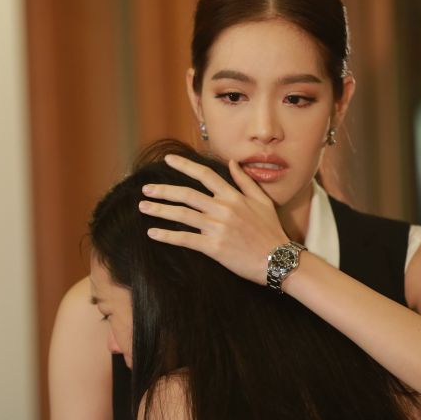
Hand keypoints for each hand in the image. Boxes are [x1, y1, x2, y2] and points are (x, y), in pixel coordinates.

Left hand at [139, 154, 288, 284]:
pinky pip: (185, 239)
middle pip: (187, 194)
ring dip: (160, 210)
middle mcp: (223, 209)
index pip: (205, 174)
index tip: (168, 159)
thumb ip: (245, 181)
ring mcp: (218, 228)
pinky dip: (167, 235)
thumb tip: (232, 162)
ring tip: (143, 207)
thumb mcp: (263, 201)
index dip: (184, 165)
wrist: (277, 259)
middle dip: (163, 190)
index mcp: (234, 196)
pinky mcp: (214, 247)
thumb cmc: (271, 231)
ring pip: (182, 214)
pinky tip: (153, 233)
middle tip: (146, 189)